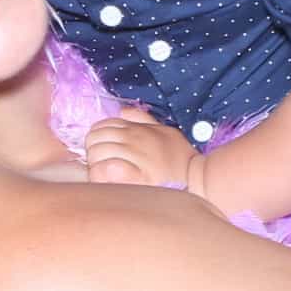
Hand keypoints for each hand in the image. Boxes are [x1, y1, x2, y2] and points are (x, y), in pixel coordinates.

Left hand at [84, 106, 199, 188]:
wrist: (198, 180)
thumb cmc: (181, 159)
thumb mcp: (165, 132)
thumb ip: (143, 119)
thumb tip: (123, 110)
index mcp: (139, 129)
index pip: (102, 126)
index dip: (96, 138)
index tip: (102, 150)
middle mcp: (135, 140)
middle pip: (95, 139)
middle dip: (92, 152)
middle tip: (100, 164)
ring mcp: (136, 157)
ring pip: (97, 153)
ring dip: (95, 164)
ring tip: (104, 174)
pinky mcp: (137, 178)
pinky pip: (106, 169)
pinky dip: (101, 173)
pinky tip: (108, 180)